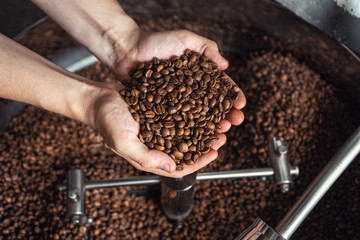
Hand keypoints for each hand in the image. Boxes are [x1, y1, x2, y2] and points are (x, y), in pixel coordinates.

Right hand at [94, 30, 245, 176]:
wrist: (97, 98)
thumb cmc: (106, 121)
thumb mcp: (124, 142)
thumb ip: (147, 158)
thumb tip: (173, 168)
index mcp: (149, 156)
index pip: (179, 166)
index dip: (198, 161)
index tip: (214, 152)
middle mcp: (156, 145)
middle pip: (186, 149)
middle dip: (205, 144)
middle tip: (221, 135)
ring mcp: (157, 129)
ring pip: (185, 133)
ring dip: (202, 129)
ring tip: (216, 122)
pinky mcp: (157, 114)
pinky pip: (179, 117)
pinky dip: (192, 115)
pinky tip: (202, 107)